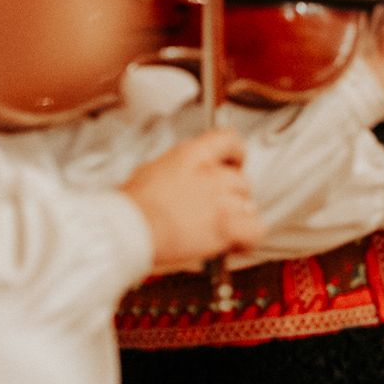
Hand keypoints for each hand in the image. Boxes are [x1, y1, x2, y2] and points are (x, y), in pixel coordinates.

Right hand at [124, 129, 263, 272]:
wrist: (129, 230)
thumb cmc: (131, 208)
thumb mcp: (150, 171)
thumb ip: (177, 170)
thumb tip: (183, 179)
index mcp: (191, 154)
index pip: (229, 140)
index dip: (237, 153)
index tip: (236, 162)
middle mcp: (211, 173)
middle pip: (241, 179)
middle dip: (233, 195)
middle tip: (217, 209)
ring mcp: (221, 199)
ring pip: (248, 204)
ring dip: (237, 217)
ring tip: (219, 230)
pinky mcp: (226, 226)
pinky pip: (255, 230)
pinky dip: (248, 238)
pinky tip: (235, 244)